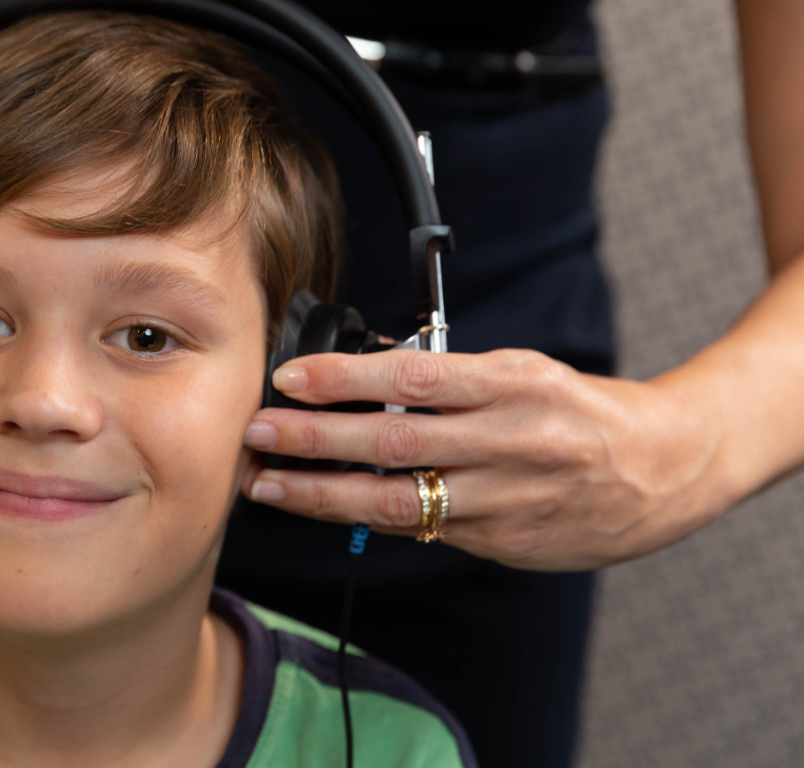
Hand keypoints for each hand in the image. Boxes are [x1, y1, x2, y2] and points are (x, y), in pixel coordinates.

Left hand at [240, 348, 730, 569]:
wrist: (664, 469)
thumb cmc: (581, 410)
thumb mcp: (523, 372)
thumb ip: (452, 380)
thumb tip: (365, 382)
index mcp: (515, 384)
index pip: (415, 376)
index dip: (346, 378)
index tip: (290, 378)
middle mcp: (512, 441)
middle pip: (395, 441)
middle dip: (315, 439)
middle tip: (256, 434)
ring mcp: (508, 499)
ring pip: (401, 500)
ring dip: (325, 493)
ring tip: (269, 485)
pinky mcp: (506, 542)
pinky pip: (425, 530)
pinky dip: (370, 519)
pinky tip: (325, 510)